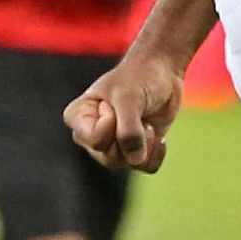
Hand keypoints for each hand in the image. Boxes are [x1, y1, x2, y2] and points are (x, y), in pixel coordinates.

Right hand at [63, 47, 184, 173]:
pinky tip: (158, 136)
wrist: (162, 73)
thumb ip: (128, 129)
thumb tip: (134, 160)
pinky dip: (156, 152)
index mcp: (77, 117)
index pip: (95, 139)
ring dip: (146, 143)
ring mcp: (111, 145)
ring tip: (146, 122)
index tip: (115, 103)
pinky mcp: (134, 151)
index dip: (113, 123)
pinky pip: (145, 166)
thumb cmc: (139, 78)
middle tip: (138, 113)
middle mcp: (90, 136)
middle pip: (110, 157)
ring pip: (128, 164)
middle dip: (132, 136)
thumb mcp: (130, 97)